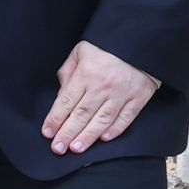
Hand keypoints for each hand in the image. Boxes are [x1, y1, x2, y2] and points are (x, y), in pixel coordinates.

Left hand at [41, 40, 157, 156]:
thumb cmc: (106, 46)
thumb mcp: (81, 51)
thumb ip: (68, 72)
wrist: (140, 39)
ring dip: (88, 136)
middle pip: (81, 114)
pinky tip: (104, 139)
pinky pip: (126, 117)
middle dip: (67, 133)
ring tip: (76, 149)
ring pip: (102, 120)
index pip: (66, 101)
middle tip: (58, 148)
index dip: (55, 119)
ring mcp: (122, 93)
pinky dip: (116, 129)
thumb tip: (61, 94)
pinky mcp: (139, 97)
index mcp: (86, 74)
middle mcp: (102, 86)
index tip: (47, 133)